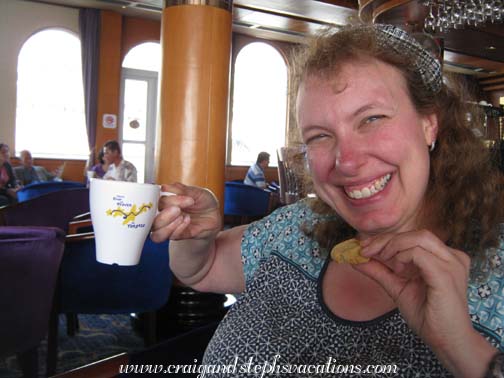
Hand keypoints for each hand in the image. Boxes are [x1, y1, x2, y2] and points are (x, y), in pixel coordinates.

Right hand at [151, 182, 221, 241]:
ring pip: (155, 232)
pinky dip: (178, 228)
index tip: (179, 193)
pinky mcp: (178, 236)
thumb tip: (164, 187)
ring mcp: (170, 226)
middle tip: (179, 208)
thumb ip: (182, 190)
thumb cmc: (203, 201)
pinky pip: (171, 237)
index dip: (164, 199)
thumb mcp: (197, 192)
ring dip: (167, 224)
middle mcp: (164, 214)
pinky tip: (187, 220)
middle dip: (165, 212)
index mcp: (165, 201)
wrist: (215, 214)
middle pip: (150, 218)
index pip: (153, 201)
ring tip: (181, 216)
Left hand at [355, 230, 474, 357]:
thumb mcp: (396, 287)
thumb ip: (379, 271)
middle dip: (386, 239)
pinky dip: (402, 256)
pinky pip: (419, 253)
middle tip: (365, 251)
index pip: (413, 237)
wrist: (446, 341)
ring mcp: (452, 264)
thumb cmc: (426, 316)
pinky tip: (399, 271)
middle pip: (416, 233)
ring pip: (419, 237)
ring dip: (393, 245)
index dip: (386, 239)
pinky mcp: (445, 274)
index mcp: (443, 258)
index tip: (364, 247)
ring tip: (384, 262)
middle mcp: (451, 257)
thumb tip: (355, 259)